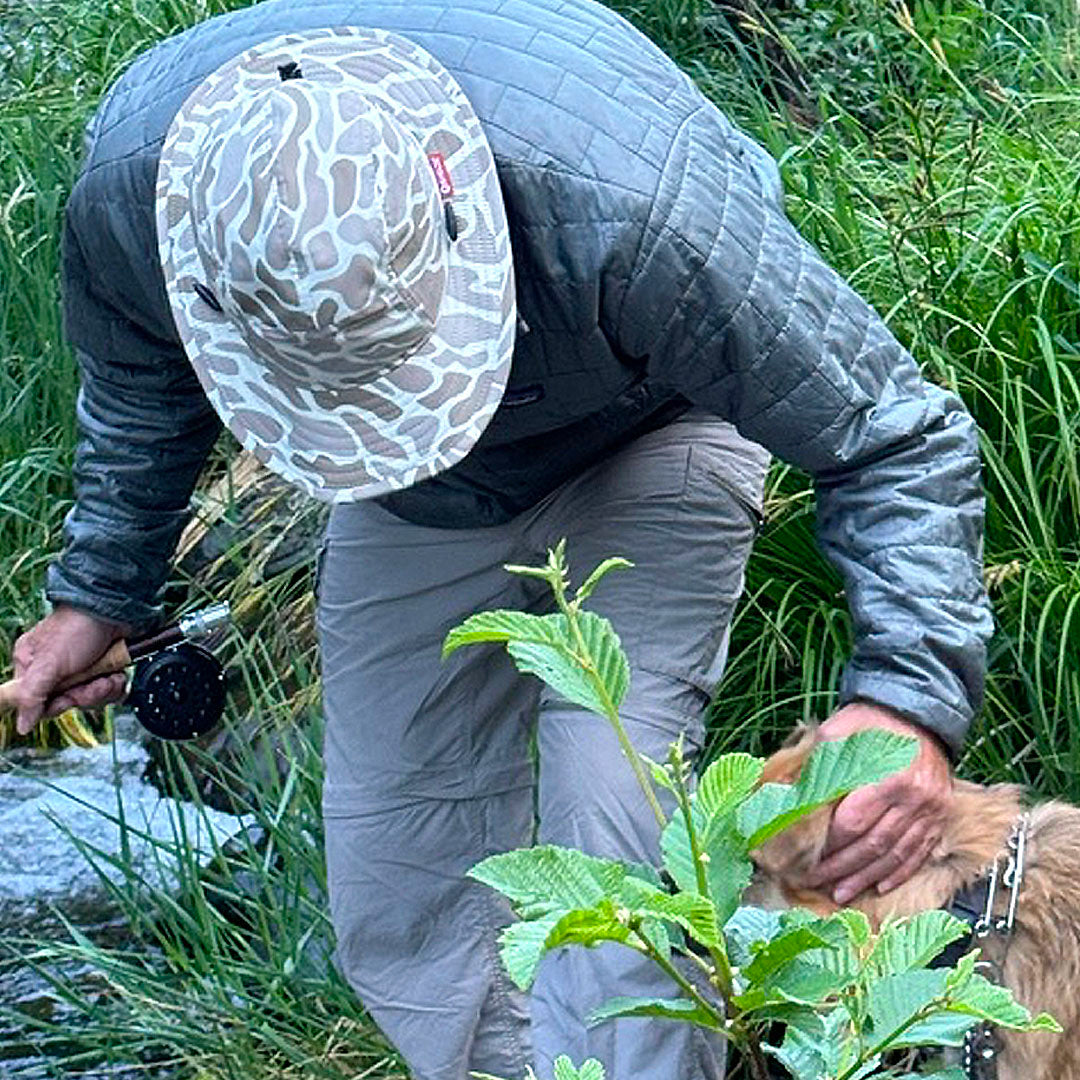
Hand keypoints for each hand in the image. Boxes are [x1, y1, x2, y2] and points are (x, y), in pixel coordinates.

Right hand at [10, 605, 129, 735]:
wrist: (115, 608)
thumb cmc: (78, 628)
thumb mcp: (49, 663)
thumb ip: (32, 695)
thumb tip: (22, 726)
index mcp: (32, 665)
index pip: (37, 702)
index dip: (56, 706)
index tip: (68, 699)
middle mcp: (56, 669)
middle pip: (68, 702)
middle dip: (87, 695)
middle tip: (96, 682)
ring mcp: (82, 668)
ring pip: (91, 698)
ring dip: (104, 690)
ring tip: (110, 676)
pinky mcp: (104, 667)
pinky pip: (109, 690)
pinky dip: (117, 685)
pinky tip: (118, 675)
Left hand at [802, 701, 952, 903]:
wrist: (916, 714)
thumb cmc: (870, 723)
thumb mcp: (836, 732)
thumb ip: (816, 764)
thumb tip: (789, 798)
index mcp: (887, 776)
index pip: (853, 823)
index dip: (830, 845)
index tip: (807, 858)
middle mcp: (914, 797)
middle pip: (873, 845)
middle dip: (842, 868)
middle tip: (816, 882)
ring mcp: (931, 809)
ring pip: (896, 854)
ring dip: (866, 878)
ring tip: (842, 893)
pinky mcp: (941, 815)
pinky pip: (919, 852)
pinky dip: (899, 873)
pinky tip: (880, 886)